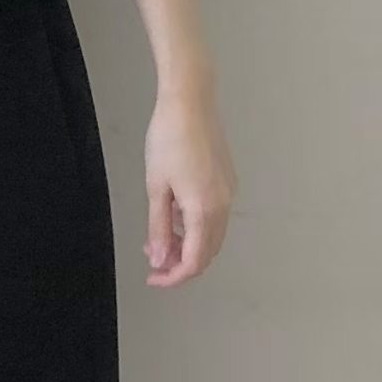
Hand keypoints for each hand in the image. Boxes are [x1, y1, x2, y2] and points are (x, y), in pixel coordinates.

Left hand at [144, 84, 234, 288]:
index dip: (174, 277)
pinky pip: (215, 216)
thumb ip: (159, 228)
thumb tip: (160, 261)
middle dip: (181, 262)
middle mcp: (224, 206)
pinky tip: (175, 214)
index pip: (195, 261)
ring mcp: (229, 193)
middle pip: (208, 252)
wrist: (190, 103)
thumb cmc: (167, 141)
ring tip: (159, 236)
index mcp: (205, 211)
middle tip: (153, 259)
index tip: (153, 278)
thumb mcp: (156, 188)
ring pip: (212, 235)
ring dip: (188, 244)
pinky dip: (196, 226)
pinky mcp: (227, 180)